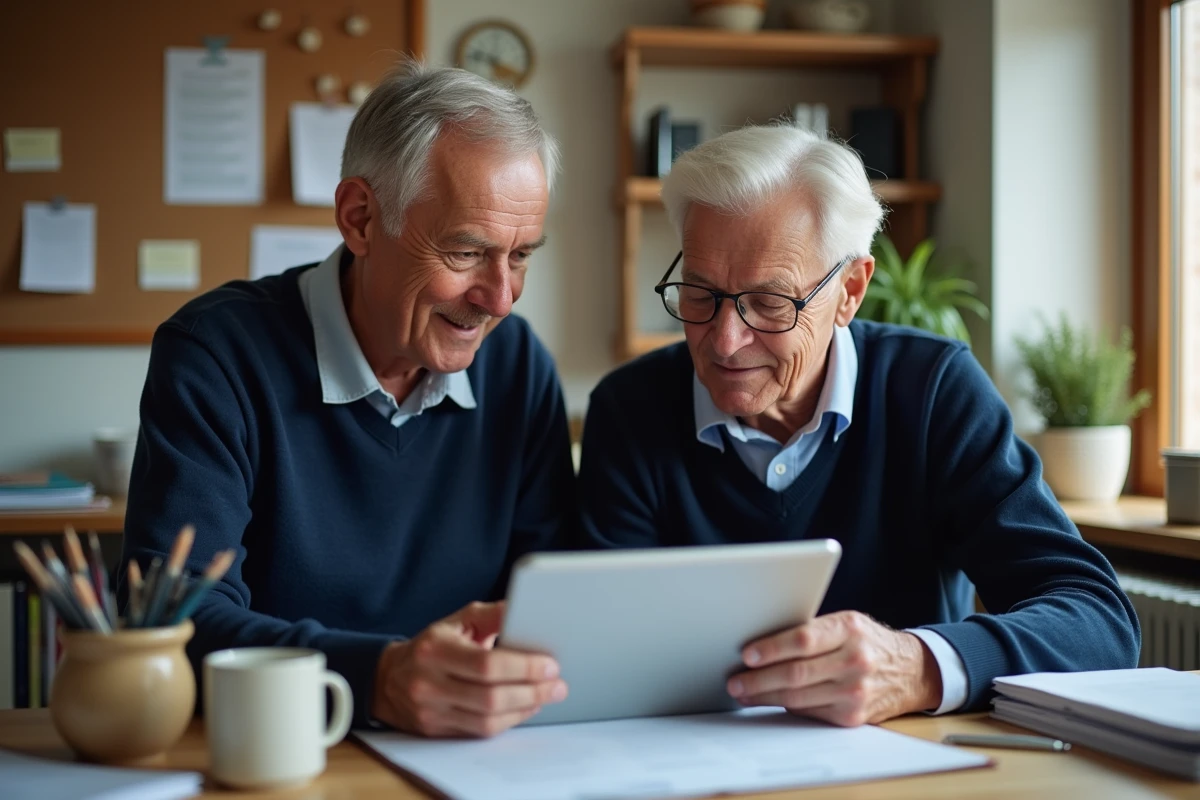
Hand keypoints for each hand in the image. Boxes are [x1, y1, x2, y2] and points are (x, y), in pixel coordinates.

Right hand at [371, 601, 567, 737]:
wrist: (388, 679)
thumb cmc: (432, 646)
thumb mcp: (457, 621)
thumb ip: (491, 614)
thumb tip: (523, 608)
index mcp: (435, 650)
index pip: (486, 665)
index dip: (523, 667)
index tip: (549, 665)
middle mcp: (429, 684)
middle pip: (490, 697)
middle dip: (532, 691)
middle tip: (557, 685)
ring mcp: (430, 712)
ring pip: (487, 721)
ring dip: (524, 709)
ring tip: (546, 696)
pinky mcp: (436, 731)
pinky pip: (479, 732)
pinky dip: (508, 722)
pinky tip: (524, 708)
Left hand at [726, 610, 941, 726]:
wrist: (909, 670)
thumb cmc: (865, 641)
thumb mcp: (845, 623)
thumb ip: (811, 631)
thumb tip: (760, 641)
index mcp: (850, 629)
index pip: (804, 639)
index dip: (772, 648)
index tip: (747, 654)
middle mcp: (856, 660)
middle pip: (797, 673)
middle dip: (759, 679)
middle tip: (735, 681)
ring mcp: (856, 691)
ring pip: (799, 697)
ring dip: (765, 697)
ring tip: (743, 693)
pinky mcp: (853, 716)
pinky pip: (809, 713)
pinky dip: (785, 707)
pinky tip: (768, 701)